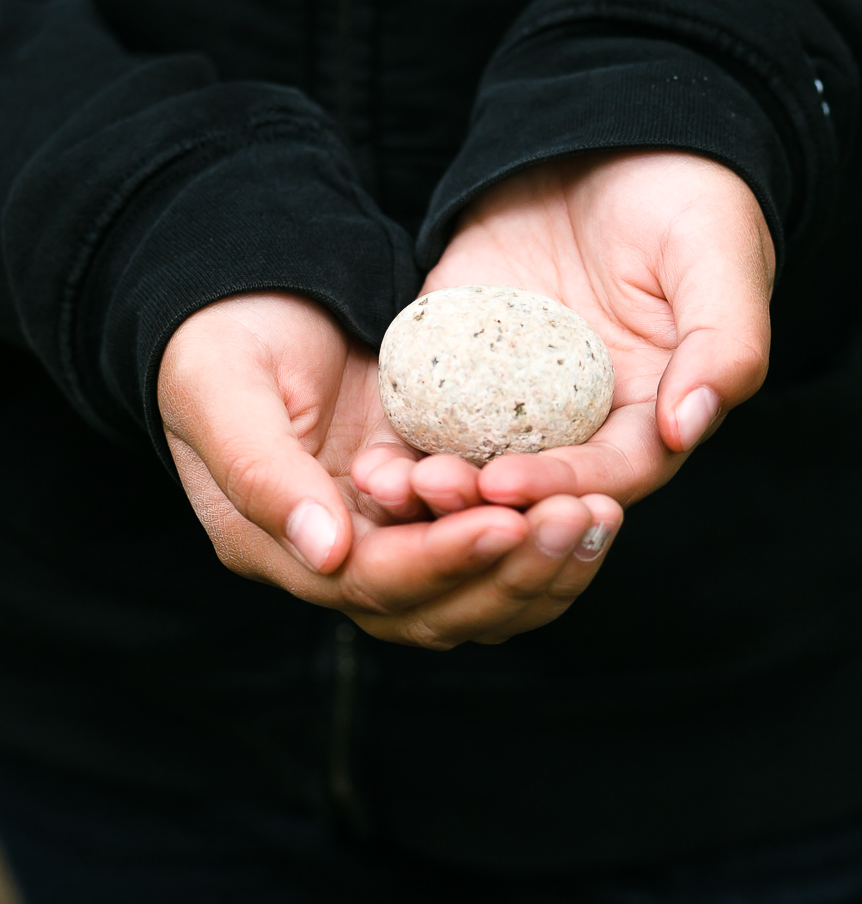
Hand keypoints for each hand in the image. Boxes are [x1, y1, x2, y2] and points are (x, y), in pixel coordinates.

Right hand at [157, 292, 620, 647]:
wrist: (250, 294)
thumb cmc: (219, 337)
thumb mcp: (221, 390)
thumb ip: (263, 472)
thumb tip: (329, 553)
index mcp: (278, 546)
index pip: (374, 583)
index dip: (442, 560)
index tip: (506, 522)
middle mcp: (340, 560)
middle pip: (440, 609)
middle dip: (514, 570)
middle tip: (580, 517)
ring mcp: (392, 536)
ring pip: (479, 593)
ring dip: (544, 566)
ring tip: (600, 517)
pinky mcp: (434, 507)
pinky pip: (498, 545)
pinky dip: (545, 535)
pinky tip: (596, 500)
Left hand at [353, 151, 772, 517]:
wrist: (615, 127)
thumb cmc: (687, 193)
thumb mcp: (718, 258)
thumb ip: (722, 345)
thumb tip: (686, 428)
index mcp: (653, 410)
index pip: (611, 473)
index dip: (561, 488)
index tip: (506, 486)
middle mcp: (582, 414)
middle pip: (535, 480)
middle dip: (482, 498)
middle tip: (433, 491)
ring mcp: (516, 388)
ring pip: (475, 456)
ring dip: (433, 480)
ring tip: (388, 483)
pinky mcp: (462, 352)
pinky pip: (429, 402)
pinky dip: (401, 435)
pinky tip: (368, 453)